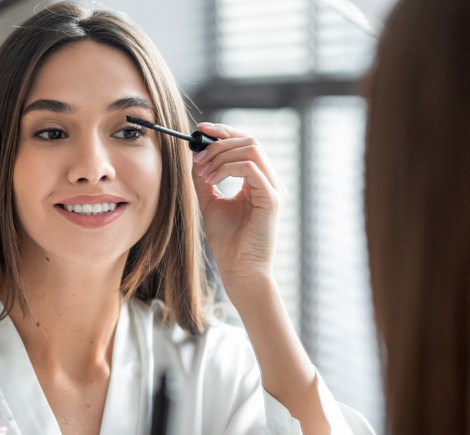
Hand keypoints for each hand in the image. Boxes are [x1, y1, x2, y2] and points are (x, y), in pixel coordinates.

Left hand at [191, 123, 286, 292]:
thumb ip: (205, 179)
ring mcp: (273, 189)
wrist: (239, 270)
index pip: (246, 143)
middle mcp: (270, 181)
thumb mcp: (211, 203)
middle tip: (197, 157)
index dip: (224, 132)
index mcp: (259, 181)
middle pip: (250, 140)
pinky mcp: (271, 199)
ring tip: (204, 173)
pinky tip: (212, 180)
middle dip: (219, 143)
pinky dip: (227, 168)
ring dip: (221, 155)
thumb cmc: (228, 243)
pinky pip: (250, 168)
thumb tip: (196, 154)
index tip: (200, 129)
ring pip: (251, 149)